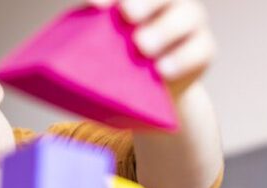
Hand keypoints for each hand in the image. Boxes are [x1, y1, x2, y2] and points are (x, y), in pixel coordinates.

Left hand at [89, 0, 215, 96]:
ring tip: (142, 46)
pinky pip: (201, 49)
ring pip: (188, 15)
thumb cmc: (114, 63)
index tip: (97, 4)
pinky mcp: (204, 49)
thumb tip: (62, 37)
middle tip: (127, 15)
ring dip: (164, 29)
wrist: (146, 99)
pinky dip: (182, 59)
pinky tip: (162, 70)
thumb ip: (86, 35)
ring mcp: (189, 20)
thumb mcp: (97, 48)